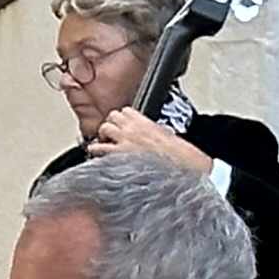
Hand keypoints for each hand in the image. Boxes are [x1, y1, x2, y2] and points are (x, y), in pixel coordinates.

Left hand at [88, 108, 210, 175]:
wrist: (181, 166)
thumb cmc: (178, 155)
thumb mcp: (166, 136)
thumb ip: (151, 132)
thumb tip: (144, 136)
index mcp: (145, 123)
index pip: (126, 111)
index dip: (122, 119)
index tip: (122, 126)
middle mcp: (133, 129)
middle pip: (112, 117)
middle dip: (110, 125)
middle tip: (112, 136)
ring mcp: (124, 141)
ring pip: (103, 128)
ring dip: (102, 136)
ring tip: (105, 146)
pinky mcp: (118, 155)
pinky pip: (98, 149)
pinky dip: (96, 152)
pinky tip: (99, 158)